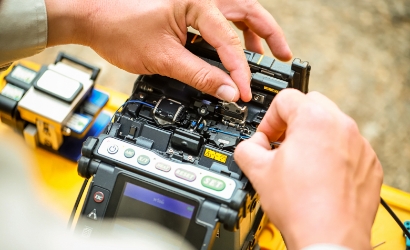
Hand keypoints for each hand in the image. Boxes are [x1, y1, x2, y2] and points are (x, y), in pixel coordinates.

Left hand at [44, 0, 290, 101]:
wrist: (94, 18)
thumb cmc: (120, 29)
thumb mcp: (164, 58)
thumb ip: (200, 75)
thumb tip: (227, 91)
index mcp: (196, 2)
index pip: (229, 41)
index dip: (240, 71)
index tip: (246, 93)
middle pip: (248, 11)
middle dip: (268, 34)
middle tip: (284, 55)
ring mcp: (194, 2)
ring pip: (236, 13)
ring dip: (253, 33)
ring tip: (265, 54)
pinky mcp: (188, 10)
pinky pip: (219, 20)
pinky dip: (232, 34)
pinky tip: (234, 49)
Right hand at [234, 89, 382, 249]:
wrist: (328, 238)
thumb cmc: (301, 207)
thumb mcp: (258, 172)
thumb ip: (246, 148)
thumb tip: (249, 147)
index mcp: (314, 120)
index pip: (285, 99)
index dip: (269, 118)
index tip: (266, 137)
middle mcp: (342, 127)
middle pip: (311, 105)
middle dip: (292, 121)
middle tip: (281, 144)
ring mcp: (360, 145)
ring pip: (331, 125)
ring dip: (313, 136)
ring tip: (300, 162)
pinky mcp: (369, 164)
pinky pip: (348, 147)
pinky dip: (333, 154)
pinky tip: (319, 176)